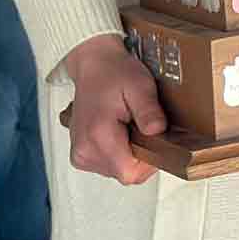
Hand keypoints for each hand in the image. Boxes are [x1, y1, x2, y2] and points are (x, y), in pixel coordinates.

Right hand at [61, 33, 166, 184]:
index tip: (157, 139)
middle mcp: (84, 151)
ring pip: (118, 170)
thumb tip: (158, 131)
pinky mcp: (81, 155)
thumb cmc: (116, 73)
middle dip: (142, 154)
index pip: (130, 173)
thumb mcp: (140, 85)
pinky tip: (121, 130)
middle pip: (126, 173)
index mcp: (98, 136)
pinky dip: (120, 151)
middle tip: (144, 125)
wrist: (93, 66)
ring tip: (130, 124)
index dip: (150, 162)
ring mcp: (80, 155)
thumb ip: (149, 110)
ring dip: (131, 152)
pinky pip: (109, 164)